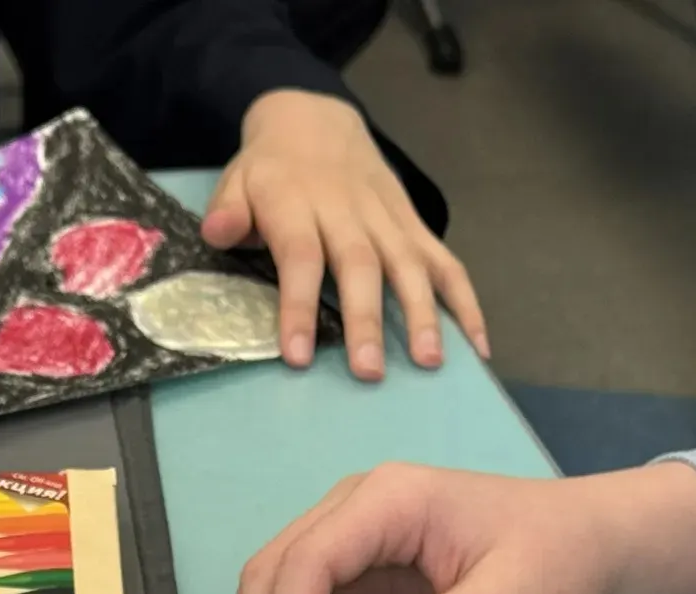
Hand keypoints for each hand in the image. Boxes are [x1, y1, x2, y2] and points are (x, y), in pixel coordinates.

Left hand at [202, 89, 484, 377]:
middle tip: (369, 372)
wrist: (314, 119)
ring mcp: (386, 218)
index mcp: (297, 203)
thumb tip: (218, 232)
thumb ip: (228, 211)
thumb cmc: (270, 171)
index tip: (299, 356)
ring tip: (430, 362)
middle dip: (367, 320)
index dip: (299, 305)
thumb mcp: (236, 181)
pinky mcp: (413, 224)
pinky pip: (444, 262)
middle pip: (360, 265)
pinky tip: (477, 344)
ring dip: (423, 314)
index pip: (300, 256)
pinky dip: (465, 301)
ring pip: (408, 264)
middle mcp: (346, 211)